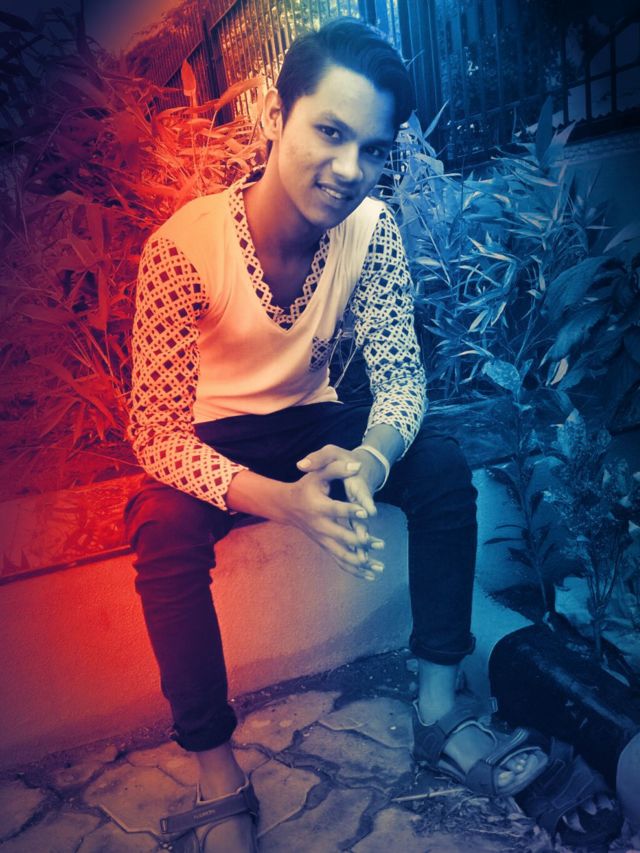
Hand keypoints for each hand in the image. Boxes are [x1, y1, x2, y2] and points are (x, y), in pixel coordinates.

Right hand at [295, 445, 385, 578]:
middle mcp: (320, 526)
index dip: (350, 511)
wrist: (288, 506)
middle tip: (380, 543)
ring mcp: (322, 539)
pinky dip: (355, 570)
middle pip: (342, 537)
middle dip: (361, 542)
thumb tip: (357, 465)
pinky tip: (370, 575)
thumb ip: (336, 468)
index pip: (336, 510)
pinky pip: (340, 561)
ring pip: (342, 555)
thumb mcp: (318, 473)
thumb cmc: (306, 486)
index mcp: (318, 507)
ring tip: (379, 567)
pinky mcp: (325, 546)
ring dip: (361, 562)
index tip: (366, 512)